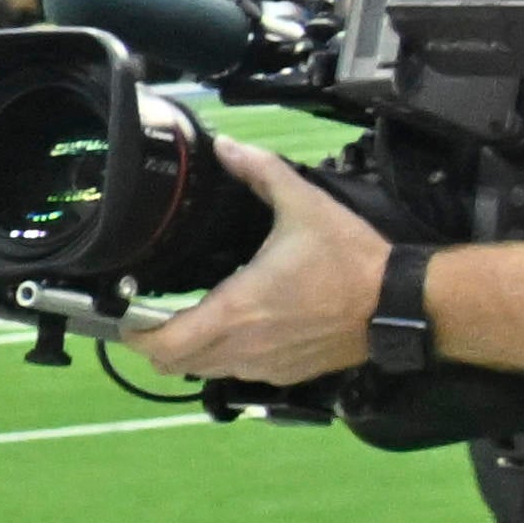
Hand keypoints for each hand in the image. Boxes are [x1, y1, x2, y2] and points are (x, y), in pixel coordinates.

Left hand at [137, 144, 385, 390]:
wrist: (400, 304)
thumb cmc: (348, 258)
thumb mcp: (303, 204)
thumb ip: (261, 172)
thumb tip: (226, 147)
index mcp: (235, 311)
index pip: (163, 346)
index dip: (133, 335)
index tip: (124, 315)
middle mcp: (243, 348)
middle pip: (173, 366)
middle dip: (154, 345)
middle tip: (148, 318)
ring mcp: (265, 368)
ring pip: (204, 372)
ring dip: (189, 353)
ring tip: (186, 323)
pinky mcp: (287, 375)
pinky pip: (238, 375)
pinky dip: (224, 360)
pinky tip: (233, 332)